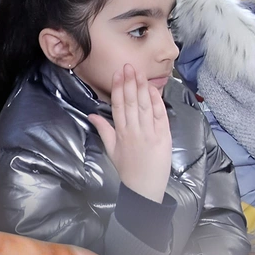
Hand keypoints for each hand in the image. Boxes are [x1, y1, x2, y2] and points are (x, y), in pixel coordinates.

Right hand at [88, 64, 171, 202]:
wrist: (144, 188)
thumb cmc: (127, 169)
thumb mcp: (111, 150)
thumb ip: (103, 130)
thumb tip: (91, 115)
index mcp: (121, 133)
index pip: (118, 106)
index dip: (118, 88)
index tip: (118, 73)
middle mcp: (134, 131)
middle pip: (132, 102)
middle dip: (130, 82)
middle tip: (129, 65)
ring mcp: (150, 133)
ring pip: (145, 105)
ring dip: (142, 87)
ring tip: (139, 72)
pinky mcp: (163, 136)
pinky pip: (160, 115)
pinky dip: (157, 101)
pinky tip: (153, 89)